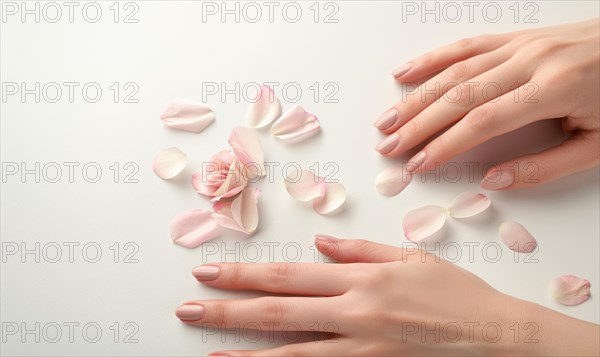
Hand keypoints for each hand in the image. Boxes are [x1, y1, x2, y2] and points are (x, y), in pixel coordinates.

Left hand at [176, 237, 598, 355]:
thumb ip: (360, 250)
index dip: (245, 274)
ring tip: (207, 349)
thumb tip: (321, 241)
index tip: (210, 272)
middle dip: (227, 309)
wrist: (497, 336)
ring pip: (290, 351)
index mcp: (361, 277)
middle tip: (188, 307)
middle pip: (278, 310)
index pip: (288, 274)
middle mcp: (354, 311)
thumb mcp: (410, 258)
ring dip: (244, 350)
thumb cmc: (457, 294)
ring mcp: (361, 347)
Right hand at [375, 18, 599, 189]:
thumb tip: (494, 181)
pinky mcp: (516, 37)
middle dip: (418, 123)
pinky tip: (406, 73)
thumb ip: (546, 167)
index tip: (418, 164)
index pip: (484, 121)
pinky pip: (466, 45)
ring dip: (416, 96)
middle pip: (459, 94)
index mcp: (555, 89)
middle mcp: (531, 60)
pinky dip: (432, 59)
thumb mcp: (599, 145)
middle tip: (389, 146)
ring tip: (387, 120)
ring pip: (455, 70)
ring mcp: (521, 44)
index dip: (445, 145)